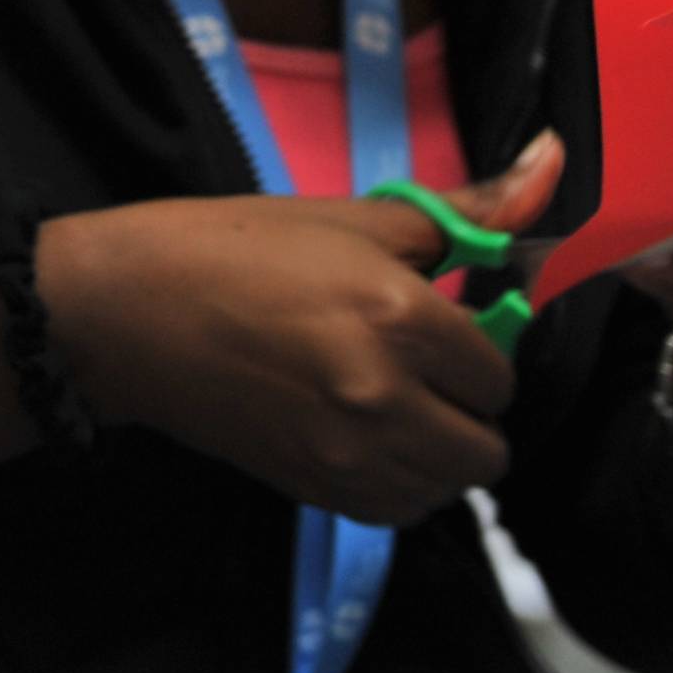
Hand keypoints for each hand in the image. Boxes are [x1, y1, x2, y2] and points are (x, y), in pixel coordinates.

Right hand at [44, 131, 569, 526]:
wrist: (121, 314)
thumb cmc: (228, 248)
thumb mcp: (346, 216)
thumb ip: (461, 211)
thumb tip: (551, 163)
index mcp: (399, 318)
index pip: (499, 371)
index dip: (476, 344)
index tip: (437, 322)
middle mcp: (384, 398)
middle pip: (487, 447)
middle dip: (466, 409)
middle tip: (419, 369)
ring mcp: (347, 455)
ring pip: (448, 488)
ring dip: (435, 451)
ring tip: (388, 402)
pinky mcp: (314, 491)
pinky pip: (399, 509)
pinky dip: (395, 481)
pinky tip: (358, 432)